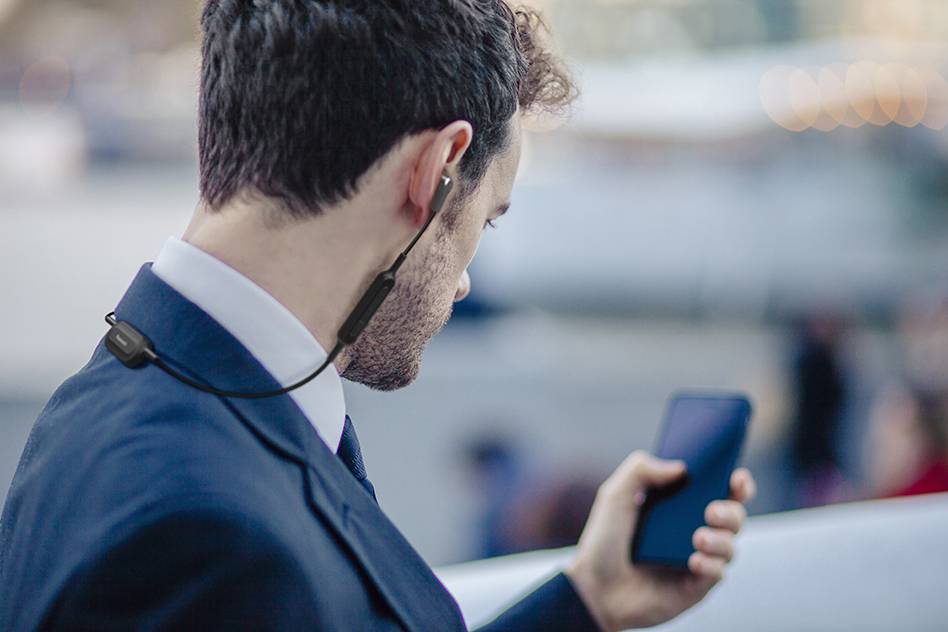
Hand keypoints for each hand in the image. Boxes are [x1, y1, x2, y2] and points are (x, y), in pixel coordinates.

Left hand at [565, 451, 755, 630]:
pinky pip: (718, 574)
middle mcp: (696, 529)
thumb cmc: (605, 540)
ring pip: (731, 545)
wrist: (594, 586)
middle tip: (711, 510)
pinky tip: (694, 560)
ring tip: (698, 536)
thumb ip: (641, 469)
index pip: (720, 489)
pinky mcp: (696, 586)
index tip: (735, 475)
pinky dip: (711, 564)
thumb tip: (681, 467)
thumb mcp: (616, 495)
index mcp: (682, 505)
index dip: (736, 481)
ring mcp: (699, 558)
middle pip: (734, 516)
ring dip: (721, 539)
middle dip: (731, 510)